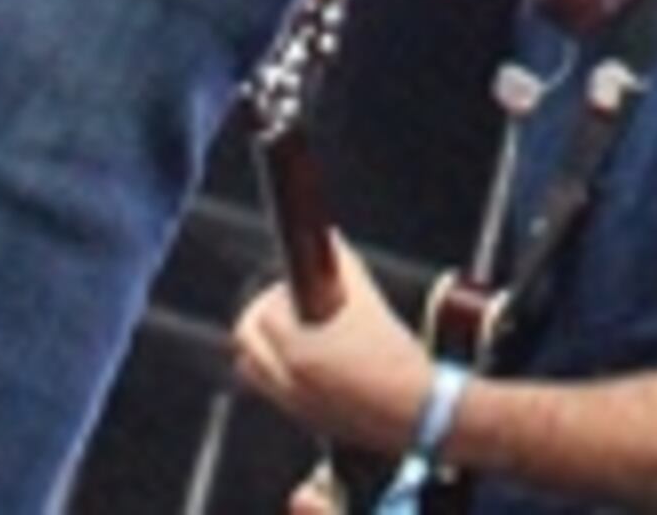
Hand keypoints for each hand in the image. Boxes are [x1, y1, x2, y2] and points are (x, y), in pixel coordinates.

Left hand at [230, 241, 432, 457]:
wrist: (411, 407)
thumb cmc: (391, 352)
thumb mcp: (368, 300)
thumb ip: (342, 264)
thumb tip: (330, 237)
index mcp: (297, 351)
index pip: (260, 314)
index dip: (275, 295)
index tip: (290, 287)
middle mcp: (287, 382)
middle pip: (246, 343)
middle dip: (261, 319)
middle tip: (285, 307)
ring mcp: (293, 405)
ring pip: (252, 370)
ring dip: (264, 347)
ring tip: (294, 332)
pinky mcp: (304, 420)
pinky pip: (272, 390)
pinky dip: (277, 371)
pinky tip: (310, 358)